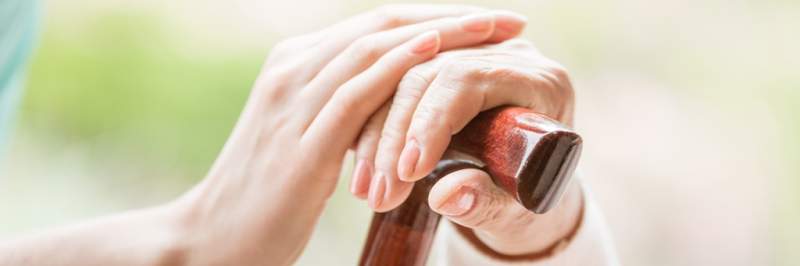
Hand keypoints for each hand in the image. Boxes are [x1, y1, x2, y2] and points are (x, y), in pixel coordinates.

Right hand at [169, 5, 526, 264]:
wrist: (214, 236)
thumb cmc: (267, 194)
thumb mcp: (305, 138)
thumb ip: (341, 113)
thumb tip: (390, 106)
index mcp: (295, 64)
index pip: (373, 27)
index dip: (432, 18)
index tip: (485, 22)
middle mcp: (292, 68)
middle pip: (381, 25)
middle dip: (449, 17)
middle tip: (505, 18)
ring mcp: (294, 98)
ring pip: (374, 48)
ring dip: (440, 33)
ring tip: (491, 29)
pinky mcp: (302, 138)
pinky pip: (357, 90)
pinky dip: (399, 66)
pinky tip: (438, 53)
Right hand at [349, 39, 581, 254]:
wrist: (531, 186)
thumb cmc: (530, 196)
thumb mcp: (516, 209)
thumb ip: (488, 203)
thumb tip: (447, 196)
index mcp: (541, 82)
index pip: (469, 79)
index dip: (431, 121)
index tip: (409, 171)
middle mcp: (508, 56)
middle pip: (430, 73)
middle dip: (396, 134)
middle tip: (381, 191)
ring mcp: (475, 54)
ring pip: (404, 76)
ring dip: (376, 133)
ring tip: (368, 189)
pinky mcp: (448, 65)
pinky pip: (396, 85)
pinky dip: (374, 127)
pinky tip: (364, 165)